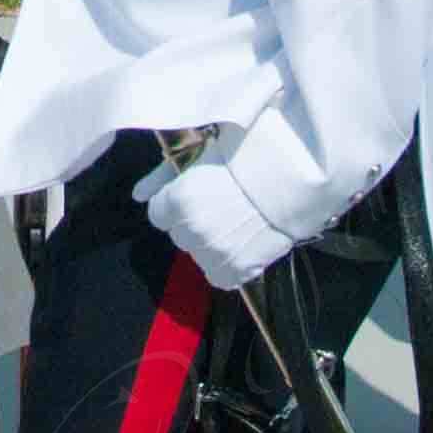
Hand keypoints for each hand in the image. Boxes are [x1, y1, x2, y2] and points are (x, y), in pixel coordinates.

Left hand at [144, 157, 287, 291]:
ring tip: (239, 223)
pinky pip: (221, 277)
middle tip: (224, 206)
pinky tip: (244, 244)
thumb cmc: (248, 154)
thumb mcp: (201, 154)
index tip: (200, 196)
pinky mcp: (238, 270)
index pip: (160, 215)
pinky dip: (230, 265)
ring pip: (199, 256)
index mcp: (178, 201)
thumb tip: (138, 194)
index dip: (178, 205)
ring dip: (213, 244)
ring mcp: (215, 253)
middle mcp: (192, 230)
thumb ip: (163, 176)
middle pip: (180, 235)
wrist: (295, 175)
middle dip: (195, 224)